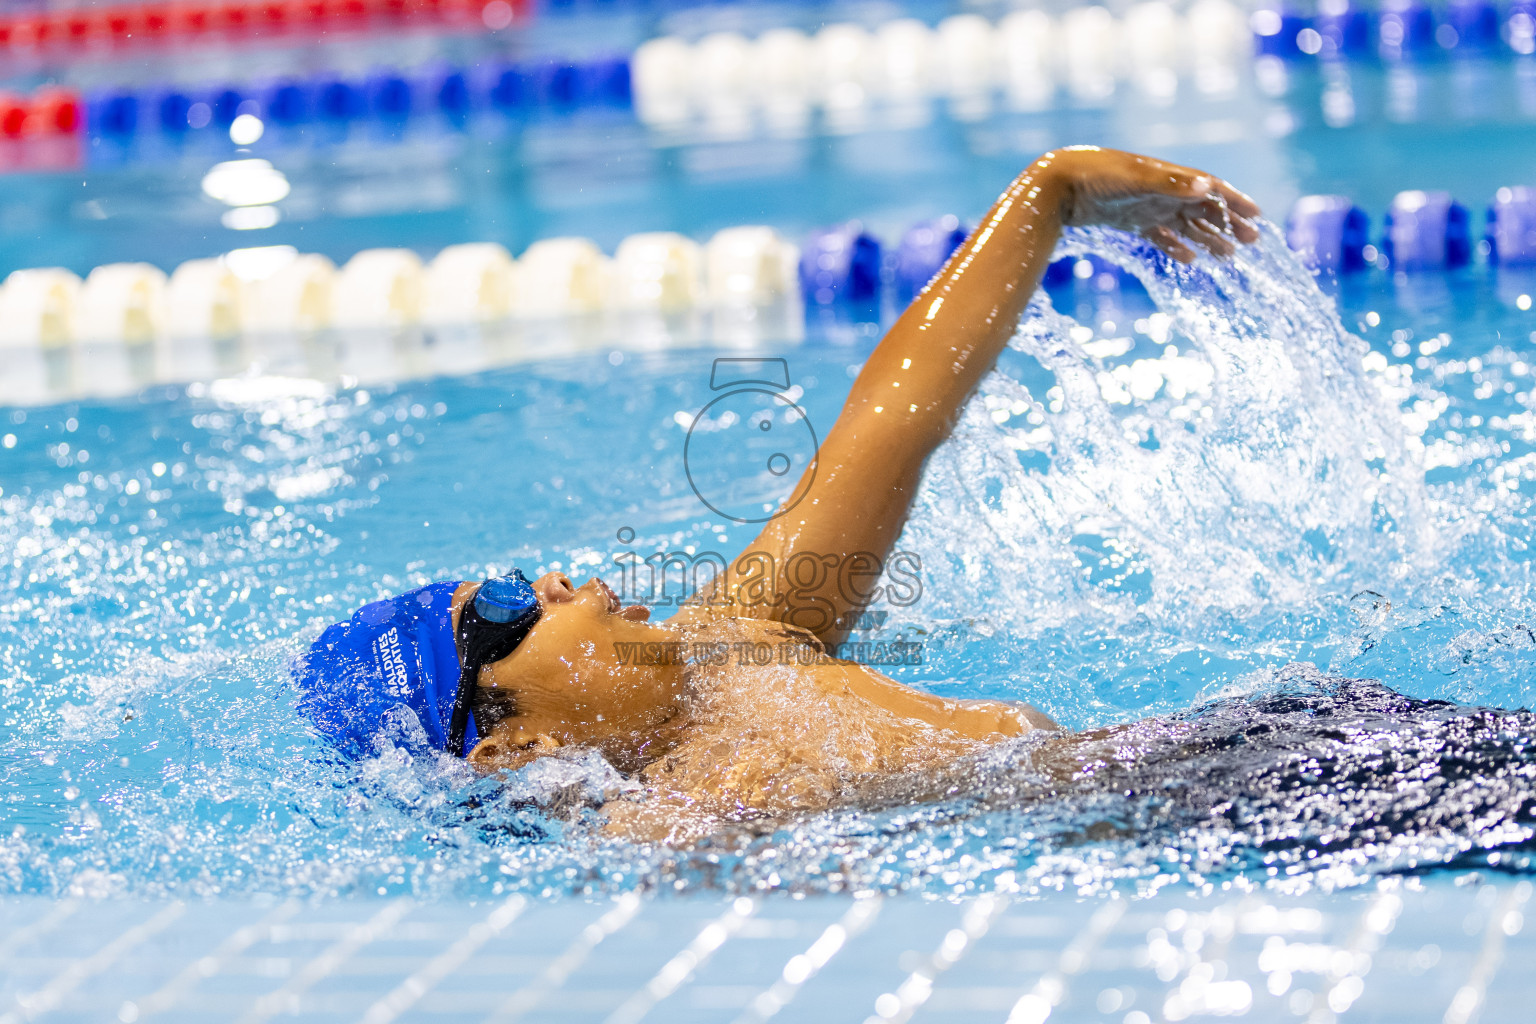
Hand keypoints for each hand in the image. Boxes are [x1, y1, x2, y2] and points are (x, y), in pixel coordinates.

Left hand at [1045, 146, 1260, 263]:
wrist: (1058, 184)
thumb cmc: (1098, 175)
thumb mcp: (1138, 179)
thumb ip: (1173, 184)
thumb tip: (1209, 186)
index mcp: (1170, 176)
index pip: (1212, 188)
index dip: (1235, 201)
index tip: (1258, 216)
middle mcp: (1163, 190)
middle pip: (1204, 208)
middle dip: (1228, 224)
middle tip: (1250, 242)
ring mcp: (1148, 206)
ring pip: (1186, 225)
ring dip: (1207, 239)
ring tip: (1227, 256)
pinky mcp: (1131, 221)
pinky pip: (1160, 236)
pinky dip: (1176, 247)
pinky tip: (1190, 261)